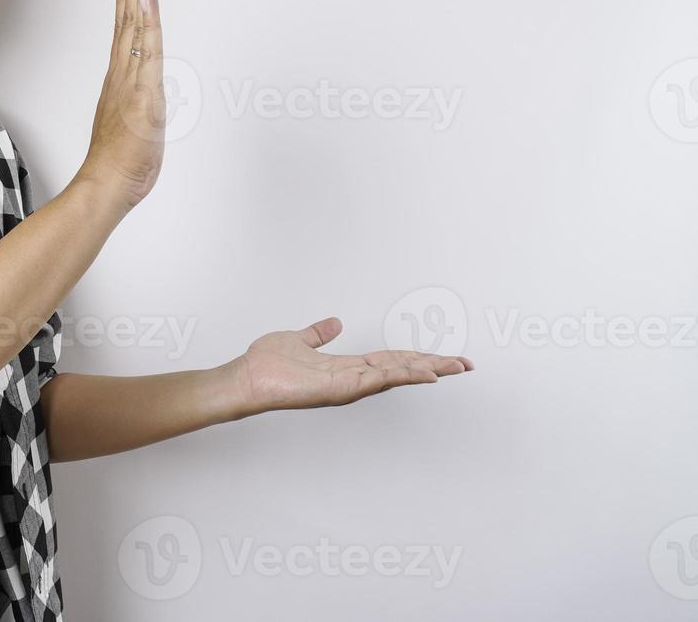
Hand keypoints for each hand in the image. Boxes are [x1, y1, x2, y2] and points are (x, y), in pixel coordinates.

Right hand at [73, 0, 165, 215]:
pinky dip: (146, 20)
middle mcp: (124, 73)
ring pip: (136, 26)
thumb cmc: (118, 164)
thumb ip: (137, 109)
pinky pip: (147, 47)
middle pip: (129, 18)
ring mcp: (131, 79)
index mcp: (122, 79)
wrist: (107, 183)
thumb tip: (143, 102)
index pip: (126, 29)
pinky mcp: (142, 89)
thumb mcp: (133, 128)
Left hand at [229, 316, 473, 415]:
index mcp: (347, 367)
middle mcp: (352, 378)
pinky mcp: (339, 388)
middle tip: (466, 364)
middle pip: (401, 369)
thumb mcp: (298, 340)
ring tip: (455, 366)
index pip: (391, 361)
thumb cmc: (266, 365)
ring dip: (426, 369)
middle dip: (434, 366)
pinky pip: (376, 380)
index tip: (445, 357)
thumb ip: (318, 334)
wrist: (246, 378)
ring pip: (396, 374)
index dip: (418, 358)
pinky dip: (401, 375)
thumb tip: (334, 323)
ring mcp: (348, 385)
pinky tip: (423, 372)